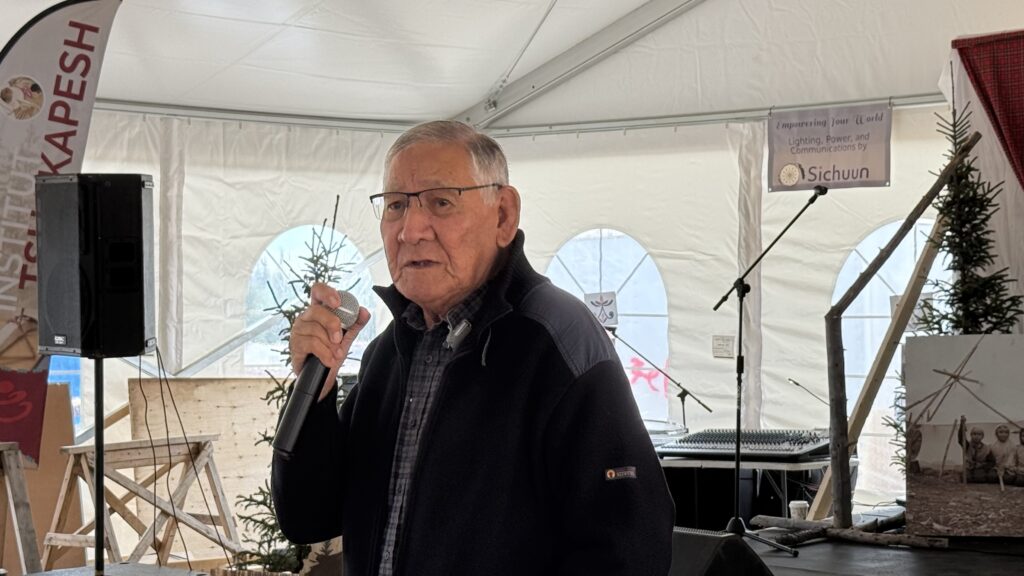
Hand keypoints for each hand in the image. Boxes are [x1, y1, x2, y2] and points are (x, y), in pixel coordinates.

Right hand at [289, 282, 370, 399]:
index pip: (318, 291)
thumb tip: (364, 312)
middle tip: (340, 339)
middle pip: (317, 310)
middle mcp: (306, 317)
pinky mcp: (295, 344)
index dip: (327, 292)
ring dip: (330, 345)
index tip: (338, 303)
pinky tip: (329, 360)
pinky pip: (311, 343)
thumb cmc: (331, 352)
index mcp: (319, 310)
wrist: (322, 376)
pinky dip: (324, 353)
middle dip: (332, 324)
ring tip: (336, 354)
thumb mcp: (346, 337)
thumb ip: (355, 324)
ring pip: (315, 329)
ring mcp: (298, 330)